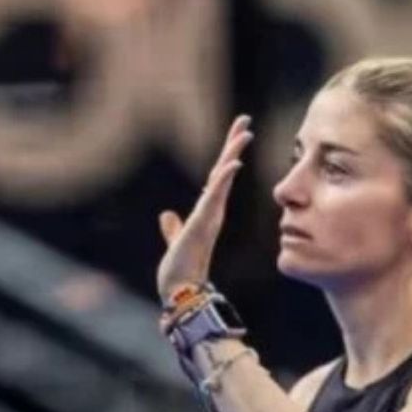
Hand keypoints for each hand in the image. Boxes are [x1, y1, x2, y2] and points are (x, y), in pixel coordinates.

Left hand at [156, 115, 252, 302]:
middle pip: (224, 170)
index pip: (218, 177)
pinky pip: (215, 196)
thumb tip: (166, 216)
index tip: (237, 134)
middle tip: (245, 120)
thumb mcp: (176, 241)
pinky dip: (224, 179)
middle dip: (233, 144)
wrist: (180, 291)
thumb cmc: (180, 270)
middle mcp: (212, 210)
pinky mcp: (203, 223)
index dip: (227, 155)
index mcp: (207, 211)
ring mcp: (209, 216)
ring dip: (232, 154)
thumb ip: (174, 228)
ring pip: (223, 178)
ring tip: (245, 132)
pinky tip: (233, 163)